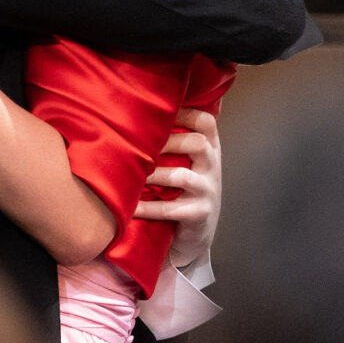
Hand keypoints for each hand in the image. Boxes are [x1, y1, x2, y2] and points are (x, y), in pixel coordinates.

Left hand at [135, 107, 220, 269]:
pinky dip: (148, 207)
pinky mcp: (199, 215)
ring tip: (133, 174)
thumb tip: (137, 109)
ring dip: (154, 174)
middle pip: (199, 144)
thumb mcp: (186, 161)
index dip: (185, 112)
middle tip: (143, 145)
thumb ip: (174, 139)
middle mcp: (212, 167)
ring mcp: (208, 192)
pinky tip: (131, 206)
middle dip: (169, 141)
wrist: (197, 233)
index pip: (206, 122)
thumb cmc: (182, 189)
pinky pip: (171, 209)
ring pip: (182, 177)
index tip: (158, 111)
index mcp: (210, 149)